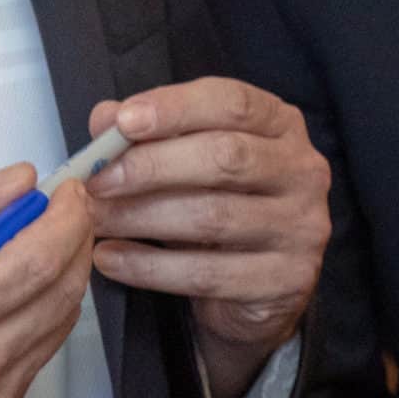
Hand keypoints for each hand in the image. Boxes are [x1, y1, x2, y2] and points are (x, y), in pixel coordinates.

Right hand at [0, 163, 98, 397]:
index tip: (69, 192)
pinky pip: (40, 357)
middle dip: (74, 242)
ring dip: (63, 278)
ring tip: (39, 244)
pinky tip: (19, 292)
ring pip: (59, 326)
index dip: (67, 218)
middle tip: (63, 210)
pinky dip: (43, 316)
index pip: (39, 258)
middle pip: (61, 293)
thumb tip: (16, 183)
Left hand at [83, 81, 327, 397]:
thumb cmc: (221, 214)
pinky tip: (112, 259)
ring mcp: (301, 228)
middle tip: (97, 181)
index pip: (232, 103)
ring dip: (142, 218)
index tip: (121, 123)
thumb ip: (149, 137)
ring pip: (212, 217)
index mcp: (281, 125)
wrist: (256, 294)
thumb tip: (104, 120)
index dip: (174, 109)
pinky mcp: (286, 281)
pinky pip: (208, 273)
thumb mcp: (188, 165)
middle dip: (150, 167)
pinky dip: (150, 268)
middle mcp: (302, 171)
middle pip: (224, 157)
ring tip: (96, 221)